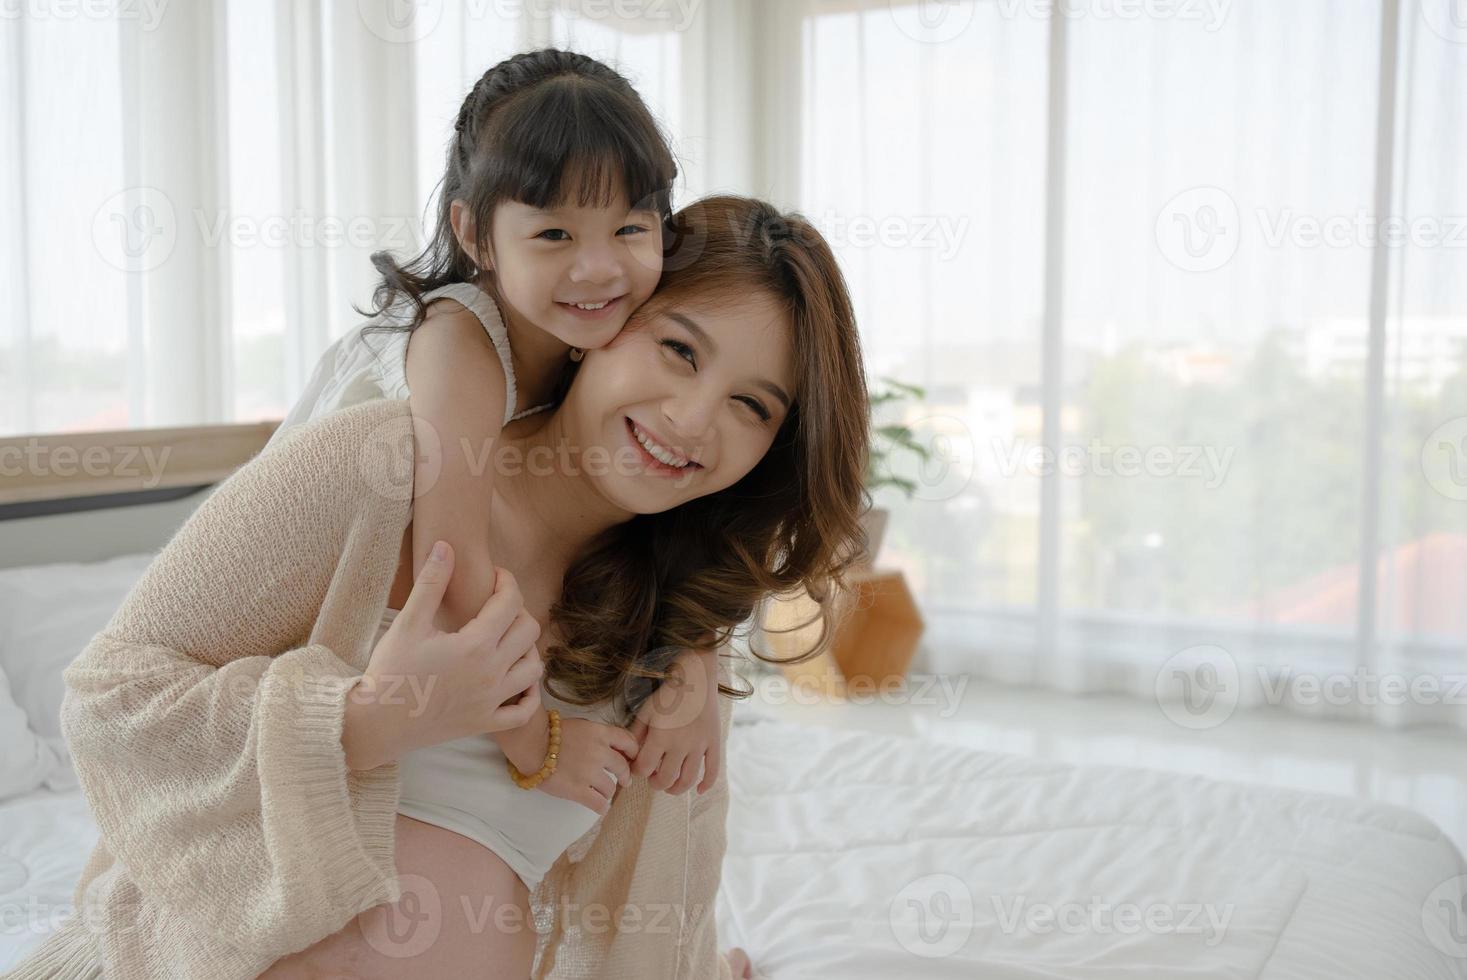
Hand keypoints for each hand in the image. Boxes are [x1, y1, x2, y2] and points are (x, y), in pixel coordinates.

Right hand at [343, 541, 542, 769]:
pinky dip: (529, 695)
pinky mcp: (485, 724)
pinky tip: (516, 680)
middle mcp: (491, 673)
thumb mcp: (408, 623)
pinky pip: (524, 712)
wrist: (376, 723)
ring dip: (527, 649)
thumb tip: (445, 545)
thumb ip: (431, 583)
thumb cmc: (389, 670)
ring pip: (534, 669)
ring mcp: (491, 701)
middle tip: (497, 607)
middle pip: (529, 632)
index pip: (511, 602)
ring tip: (506, 640)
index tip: (495, 576)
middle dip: (518, 611)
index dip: (507, 581)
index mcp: (475, 645)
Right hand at [537, 717, 639, 814]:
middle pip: (622, 767)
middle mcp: (599, 752)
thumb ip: (597, 735)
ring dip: (609, 792)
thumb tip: (611, 746)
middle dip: (625, 776)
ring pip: (611, 788)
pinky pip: (599, 804)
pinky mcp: (578, 790)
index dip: (633, 752)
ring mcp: (589, 772)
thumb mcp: (580, 725)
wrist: (531, 744)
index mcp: (600, 733)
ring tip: (604, 794)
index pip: (628, 741)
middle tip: (624, 780)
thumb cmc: (551, 733)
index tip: (631, 759)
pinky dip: (602, 807)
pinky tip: (601, 807)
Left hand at [629, 649, 721, 794]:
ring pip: (688, 779)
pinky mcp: (714, 743)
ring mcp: (699, 745)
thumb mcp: (646, 711)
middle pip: (665, 778)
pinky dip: (706, 784)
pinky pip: (713, 770)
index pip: (644, 768)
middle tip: (653, 779)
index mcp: (660, 736)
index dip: (637, 772)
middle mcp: (680, 745)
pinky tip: (698, 790)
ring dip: (676, 788)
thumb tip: (630, 755)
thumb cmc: (668, 694)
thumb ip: (637, 734)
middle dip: (655, 783)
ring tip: (670, 786)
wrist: (696, 678)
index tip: (638, 769)